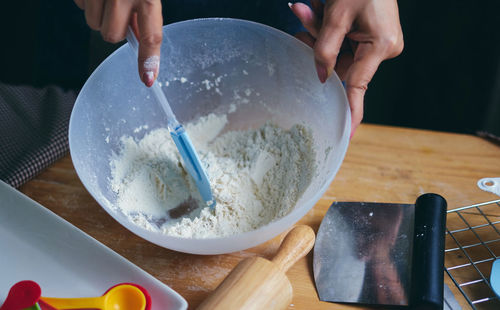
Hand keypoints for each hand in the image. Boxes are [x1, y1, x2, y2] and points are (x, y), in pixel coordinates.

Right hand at [74, 0, 162, 86]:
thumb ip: (144, 13)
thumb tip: (139, 39)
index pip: (150, 37)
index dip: (148, 60)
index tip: (148, 78)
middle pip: (113, 36)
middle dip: (115, 29)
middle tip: (120, 12)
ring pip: (94, 24)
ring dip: (99, 15)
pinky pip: (80, 7)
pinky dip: (87, 1)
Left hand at [289, 0, 403, 135]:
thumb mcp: (337, 14)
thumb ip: (325, 48)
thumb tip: (320, 77)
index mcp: (381, 46)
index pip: (359, 86)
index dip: (351, 111)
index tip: (347, 134)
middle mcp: (382, 48)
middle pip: (340, 63)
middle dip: (317, 44)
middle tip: (302, 15)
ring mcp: (376, 42)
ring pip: (336, 50)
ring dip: (317, 31)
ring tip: (305, 6)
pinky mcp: (370, 34)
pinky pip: (341, 39)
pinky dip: (324, 27)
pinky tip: (312, 8)